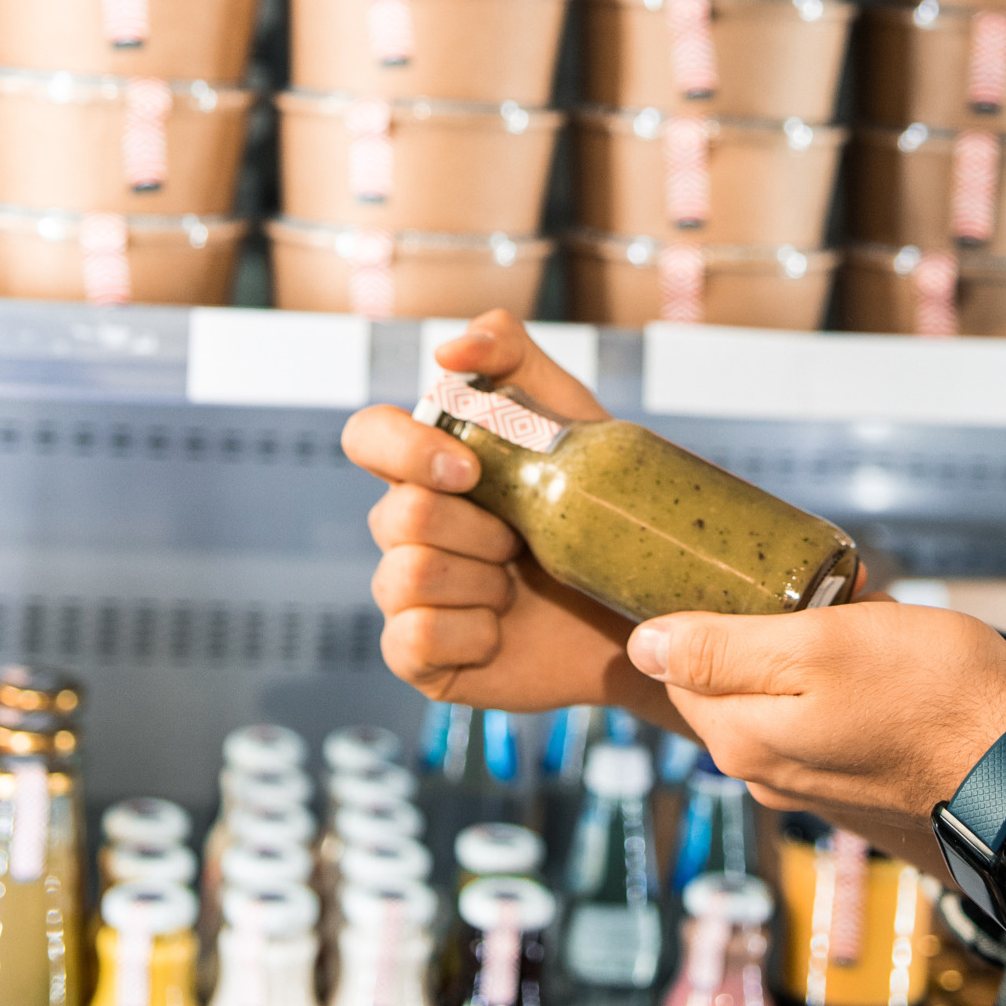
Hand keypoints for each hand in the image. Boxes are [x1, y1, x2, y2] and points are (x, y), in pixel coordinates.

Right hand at [345, 311, 653, 717]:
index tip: (469, 468)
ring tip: (519, 587)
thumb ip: (512, 354)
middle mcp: (405, 528)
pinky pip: (413, 637)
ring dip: (481, 581)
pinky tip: (503, 631)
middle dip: (479, 529)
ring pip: (407, 575)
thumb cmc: (600, 508)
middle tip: (526, 541)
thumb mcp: (570, 416)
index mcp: (428, 468)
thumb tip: (448, 351)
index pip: (366, 436)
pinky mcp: (418, 654)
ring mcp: (406, 593)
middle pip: (397, 515)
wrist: (638, 609)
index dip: (402, 448)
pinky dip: (473, 633)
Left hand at [627, 600, 1005, 860]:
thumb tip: (643, 644)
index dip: (716, 613)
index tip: (767, 588)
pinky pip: (828, 723)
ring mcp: (813, 789)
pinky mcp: (858, 792)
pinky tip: (893, 669)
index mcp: (741, 738)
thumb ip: (722, 648)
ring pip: (786, 697)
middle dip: (772, 634)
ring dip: (817, 656)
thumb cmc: (931, 693)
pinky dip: (849, 688)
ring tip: (875, 631)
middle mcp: (766, 775)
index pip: (679, 666)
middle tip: (836, 605)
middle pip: (734, 682)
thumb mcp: (817, 645)